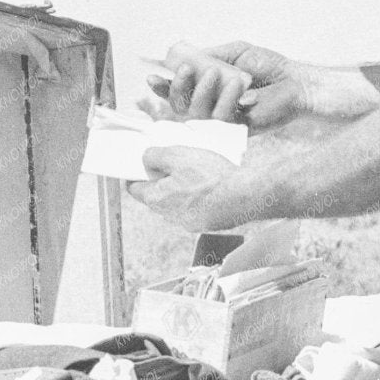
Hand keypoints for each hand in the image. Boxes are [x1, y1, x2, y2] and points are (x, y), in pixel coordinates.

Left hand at [129, 145, 252, 230]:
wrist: (245, 196)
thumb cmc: (210, 177)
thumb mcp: (177, 155)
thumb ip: (155, 156)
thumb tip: (146, 159)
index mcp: (158, 199)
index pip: (134, 189)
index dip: (135, 175)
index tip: (142, 165)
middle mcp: (170, 216)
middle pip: (157, 195)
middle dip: (163, 180)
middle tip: (177, 164)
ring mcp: (189, 223)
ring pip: (177, 202)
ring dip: (183, 189)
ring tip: (199, 173)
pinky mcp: (206, 224)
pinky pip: (196, 209)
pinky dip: (199, 198)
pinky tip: (212, 186)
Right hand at [147, 42, 307, 128]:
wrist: (296, 81)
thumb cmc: (269, 67)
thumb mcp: (236, 52)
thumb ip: (211, 54)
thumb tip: (186, 57)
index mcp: (209, 91)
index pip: (179, 94)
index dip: (163, 88)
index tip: (152, 77)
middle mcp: (212, 108)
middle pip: (181, 107)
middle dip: (177, 89)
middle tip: (185, 71)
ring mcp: (223, 121)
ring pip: (197, 114)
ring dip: (202, 91)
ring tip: (216, 73)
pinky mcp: (238, 129)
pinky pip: (221, 119)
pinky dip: (225, 99)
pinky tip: (236, 85)